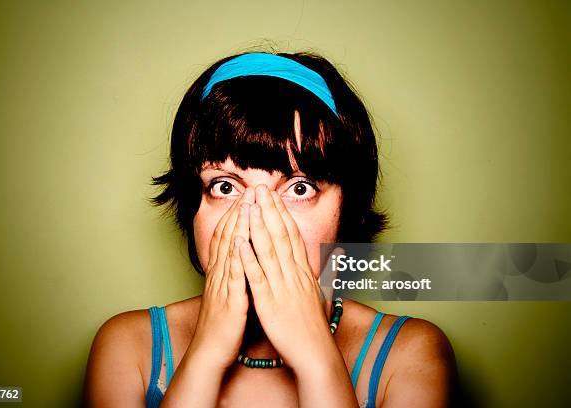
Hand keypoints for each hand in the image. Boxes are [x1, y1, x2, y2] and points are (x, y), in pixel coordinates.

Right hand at [186, 187, 253, 370]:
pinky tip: (240, 241)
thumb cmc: (224, 324)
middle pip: (228, 237)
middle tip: (250, 190)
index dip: (238, 215)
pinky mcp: (228, 301)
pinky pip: (232, 276)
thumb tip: (246, 258)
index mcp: (222, 271)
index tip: (249, 196)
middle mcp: (220, 274)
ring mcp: (223, 285)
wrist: (210, 352)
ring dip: (238, 226)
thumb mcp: (230, 292)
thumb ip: (236, 273)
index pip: (229, 236)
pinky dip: (236, 257)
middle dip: (239, 212)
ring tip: (247, 205)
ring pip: (229, 250)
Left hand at [237, 185, 336, 372]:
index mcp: (304, 272)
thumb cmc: (316, 326)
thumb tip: (337, 253)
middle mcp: (294, 275)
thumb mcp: (323, 294)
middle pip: (282, 236)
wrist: (316, 354)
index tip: (274, 197)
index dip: (282, 214)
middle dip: (270, 210)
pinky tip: (239, 242)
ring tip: (249, 205)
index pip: (293, 236)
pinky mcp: (269, 303)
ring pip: (269, 251)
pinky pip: (258, 277)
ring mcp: (282, 287)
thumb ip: (327, 271)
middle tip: (260, 188)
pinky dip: (248, 259)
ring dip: (258, 226)